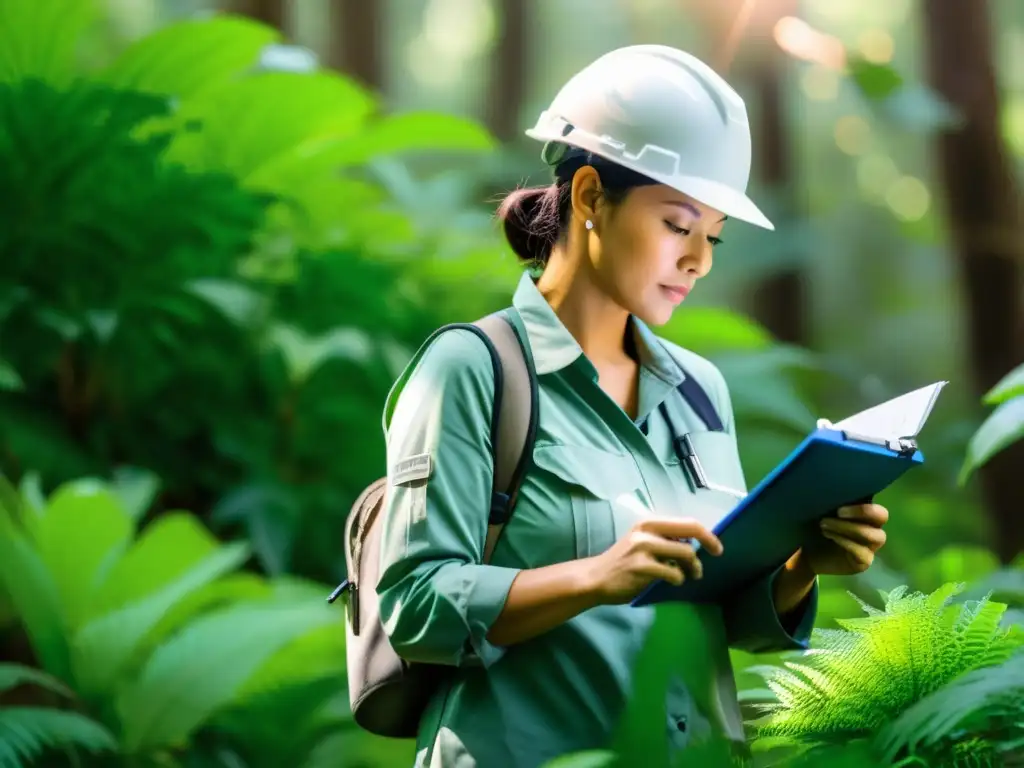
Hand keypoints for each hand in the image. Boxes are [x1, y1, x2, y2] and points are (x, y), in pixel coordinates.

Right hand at [584, 518, 722, 604]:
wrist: (596, 578)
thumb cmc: (623, 562)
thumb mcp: (642, 542)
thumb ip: (665, 540)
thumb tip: (696, 544)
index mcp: (649, 522)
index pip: (687, 522)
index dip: (707, 534)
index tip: (716, 547)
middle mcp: (647, 531)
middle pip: (691, 531)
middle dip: (709, 543)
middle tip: (715, 555)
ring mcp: (644, 548)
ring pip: (686, 553)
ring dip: (692, 568)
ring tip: (690, 575)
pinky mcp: (642, 567)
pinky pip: (673, 573)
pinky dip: (677, 579)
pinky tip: (671, 581)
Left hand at [799, 503, 888, 575]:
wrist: (810, 553)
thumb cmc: (817, 526)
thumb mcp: (824, 511)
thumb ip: (833, 500)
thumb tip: (830, 485)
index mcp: (866, 512)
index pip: (877, 504)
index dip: (864, 504)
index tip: (840, 504)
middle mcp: (873, 527)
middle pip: (882, 516)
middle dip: (861, 512)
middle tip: (838, 512)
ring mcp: (871, 546)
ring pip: (874, 535)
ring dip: (847, 528)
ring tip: (824, 524)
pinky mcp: (864, 561)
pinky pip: (863, 552)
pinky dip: (845, 542)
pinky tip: (829, 535)